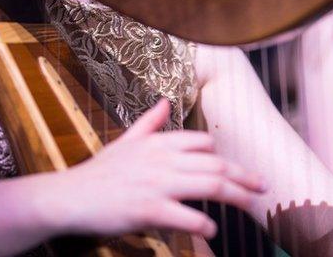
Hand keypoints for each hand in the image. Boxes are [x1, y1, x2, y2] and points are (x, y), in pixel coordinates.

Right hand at [45, 98, 265, 237]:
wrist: (68, 197)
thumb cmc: (98, 174)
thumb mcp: (124, 142)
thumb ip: (148, 124)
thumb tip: (164, 102)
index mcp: (158, 143)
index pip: (203, 143)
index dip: (224, 157)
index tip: (240, 170)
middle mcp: (161, 159)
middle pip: (214, 165)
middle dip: (243, 176)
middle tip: (264, 187)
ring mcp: (156, 183)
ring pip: (208, 186)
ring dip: (236, 195)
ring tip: (252, 205)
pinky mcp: (147, 209)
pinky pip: (185, 216)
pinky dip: (203, 224)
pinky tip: (212, 231)